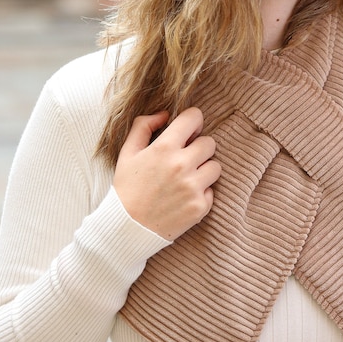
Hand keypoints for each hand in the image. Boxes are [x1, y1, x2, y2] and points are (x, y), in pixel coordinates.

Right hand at [113, 107, 220, 239]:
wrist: (127, 228)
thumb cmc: (127, 188)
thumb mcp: (127, 152)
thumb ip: (143, 126)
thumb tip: (165, 113)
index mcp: (164, 148)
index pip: (194, 117)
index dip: (192, 121)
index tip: (188, 132)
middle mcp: (182, 165)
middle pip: (210, 143)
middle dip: (198, 148)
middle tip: (185, 158)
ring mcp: (193, 187)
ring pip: (215, 166)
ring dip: (204, 170)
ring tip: (186, 178)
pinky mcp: (200, 207)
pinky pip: (211, 191)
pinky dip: (201, 193)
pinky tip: (184, 197)